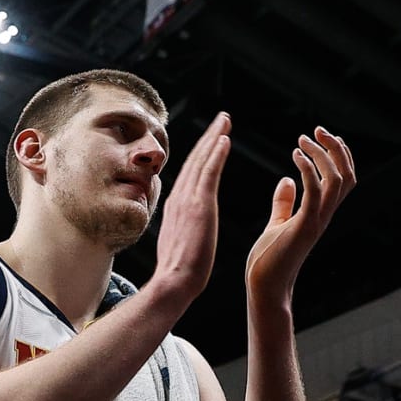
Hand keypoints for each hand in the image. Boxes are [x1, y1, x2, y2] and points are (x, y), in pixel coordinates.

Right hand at [153, 112, 230, 303]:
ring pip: (201, 160)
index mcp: (176, 205)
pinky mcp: (199, 205)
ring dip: (214, 137)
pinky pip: (208, 172)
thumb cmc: (179, 271)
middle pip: (195, 159)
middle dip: (209, 137)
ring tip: (226, 120)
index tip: (213, 138)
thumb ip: (183, 228)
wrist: (174, 281)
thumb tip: (186, 228)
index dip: (202, 153)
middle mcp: (179, 197)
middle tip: (222, 119)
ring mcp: (187, 199)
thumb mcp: (179, 242)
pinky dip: (216, 153)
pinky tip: (225, 139)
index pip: (190, 172)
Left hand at [246, 128, 354, 304]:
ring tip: (302, 140)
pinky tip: (294, 156)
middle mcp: (324, 215)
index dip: (339, 154)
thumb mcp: (277, 224)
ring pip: (337, 181)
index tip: (320, 136)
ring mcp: (317, 221)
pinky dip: (308, 169)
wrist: (264, 287)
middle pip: (347, 175)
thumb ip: (284, 203)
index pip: (343, 179)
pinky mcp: (304, 227)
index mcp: (320, 213)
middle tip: (315, 130)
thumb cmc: (268, 260)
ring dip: (322, 155)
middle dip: (335, 148)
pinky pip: (315, 192)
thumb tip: (286, 180)